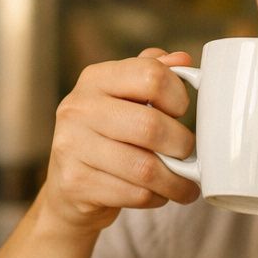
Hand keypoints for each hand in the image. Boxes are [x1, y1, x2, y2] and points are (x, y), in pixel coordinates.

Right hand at [38, 48, 201, 233]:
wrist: (68, 189)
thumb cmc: (107, 138)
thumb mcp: (124, 100)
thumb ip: (152, 75)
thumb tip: (182, 59)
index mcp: (95, 79)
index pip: (151, 75)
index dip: (178, 97)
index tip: (181, 113)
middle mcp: (78, 108)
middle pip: (151, 125)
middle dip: (181, 146)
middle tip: (189, 156)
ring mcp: (72, 146)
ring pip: (145, 167)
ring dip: (176, 181)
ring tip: (186, 185)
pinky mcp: (75, 183)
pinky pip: (134, 193)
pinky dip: (156, 198)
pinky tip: (159, 194)